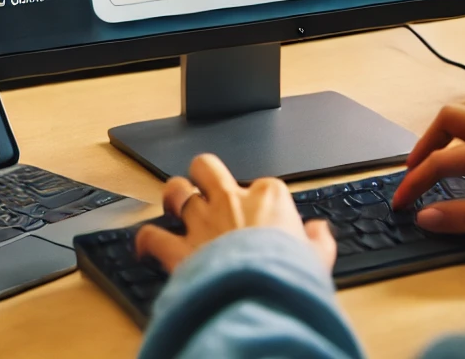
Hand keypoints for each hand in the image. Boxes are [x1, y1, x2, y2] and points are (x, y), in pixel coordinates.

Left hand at [135, 154, 336, 273]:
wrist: (262, 296)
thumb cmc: (290, 276)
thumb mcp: (318, 260)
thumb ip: (317, 242)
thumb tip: (318, 232)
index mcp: (268, 197)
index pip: (262, 184)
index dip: (258, 200)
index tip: (260, 219)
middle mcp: (231, 200)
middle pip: (207, 167)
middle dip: (202, 174)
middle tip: (203, 187)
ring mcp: (202, 221)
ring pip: (176, 190)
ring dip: (173, 197)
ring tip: (173, 205)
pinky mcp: (179, 248)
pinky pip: (152, 235)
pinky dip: (146, 240)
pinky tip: (146, 246)